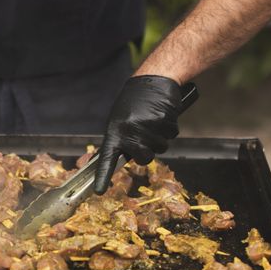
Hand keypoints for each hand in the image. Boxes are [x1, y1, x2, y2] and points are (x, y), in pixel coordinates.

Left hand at [94, 75, 182, 194]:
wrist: (154, 79)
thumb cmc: (135, 102)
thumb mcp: (119, 120)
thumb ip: (118, 139)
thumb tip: (108, 159)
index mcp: (115, 131)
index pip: (107, 158)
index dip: (103, 176)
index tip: (99, 190)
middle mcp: (129, 131)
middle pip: (143, 159)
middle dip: (148, 152)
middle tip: (146, 137)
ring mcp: (147, 126)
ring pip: (160, 148)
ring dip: (160, 139)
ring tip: (154, 122)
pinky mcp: (164, 121)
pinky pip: (171, 136)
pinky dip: (170, 129)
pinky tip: (163, 116)